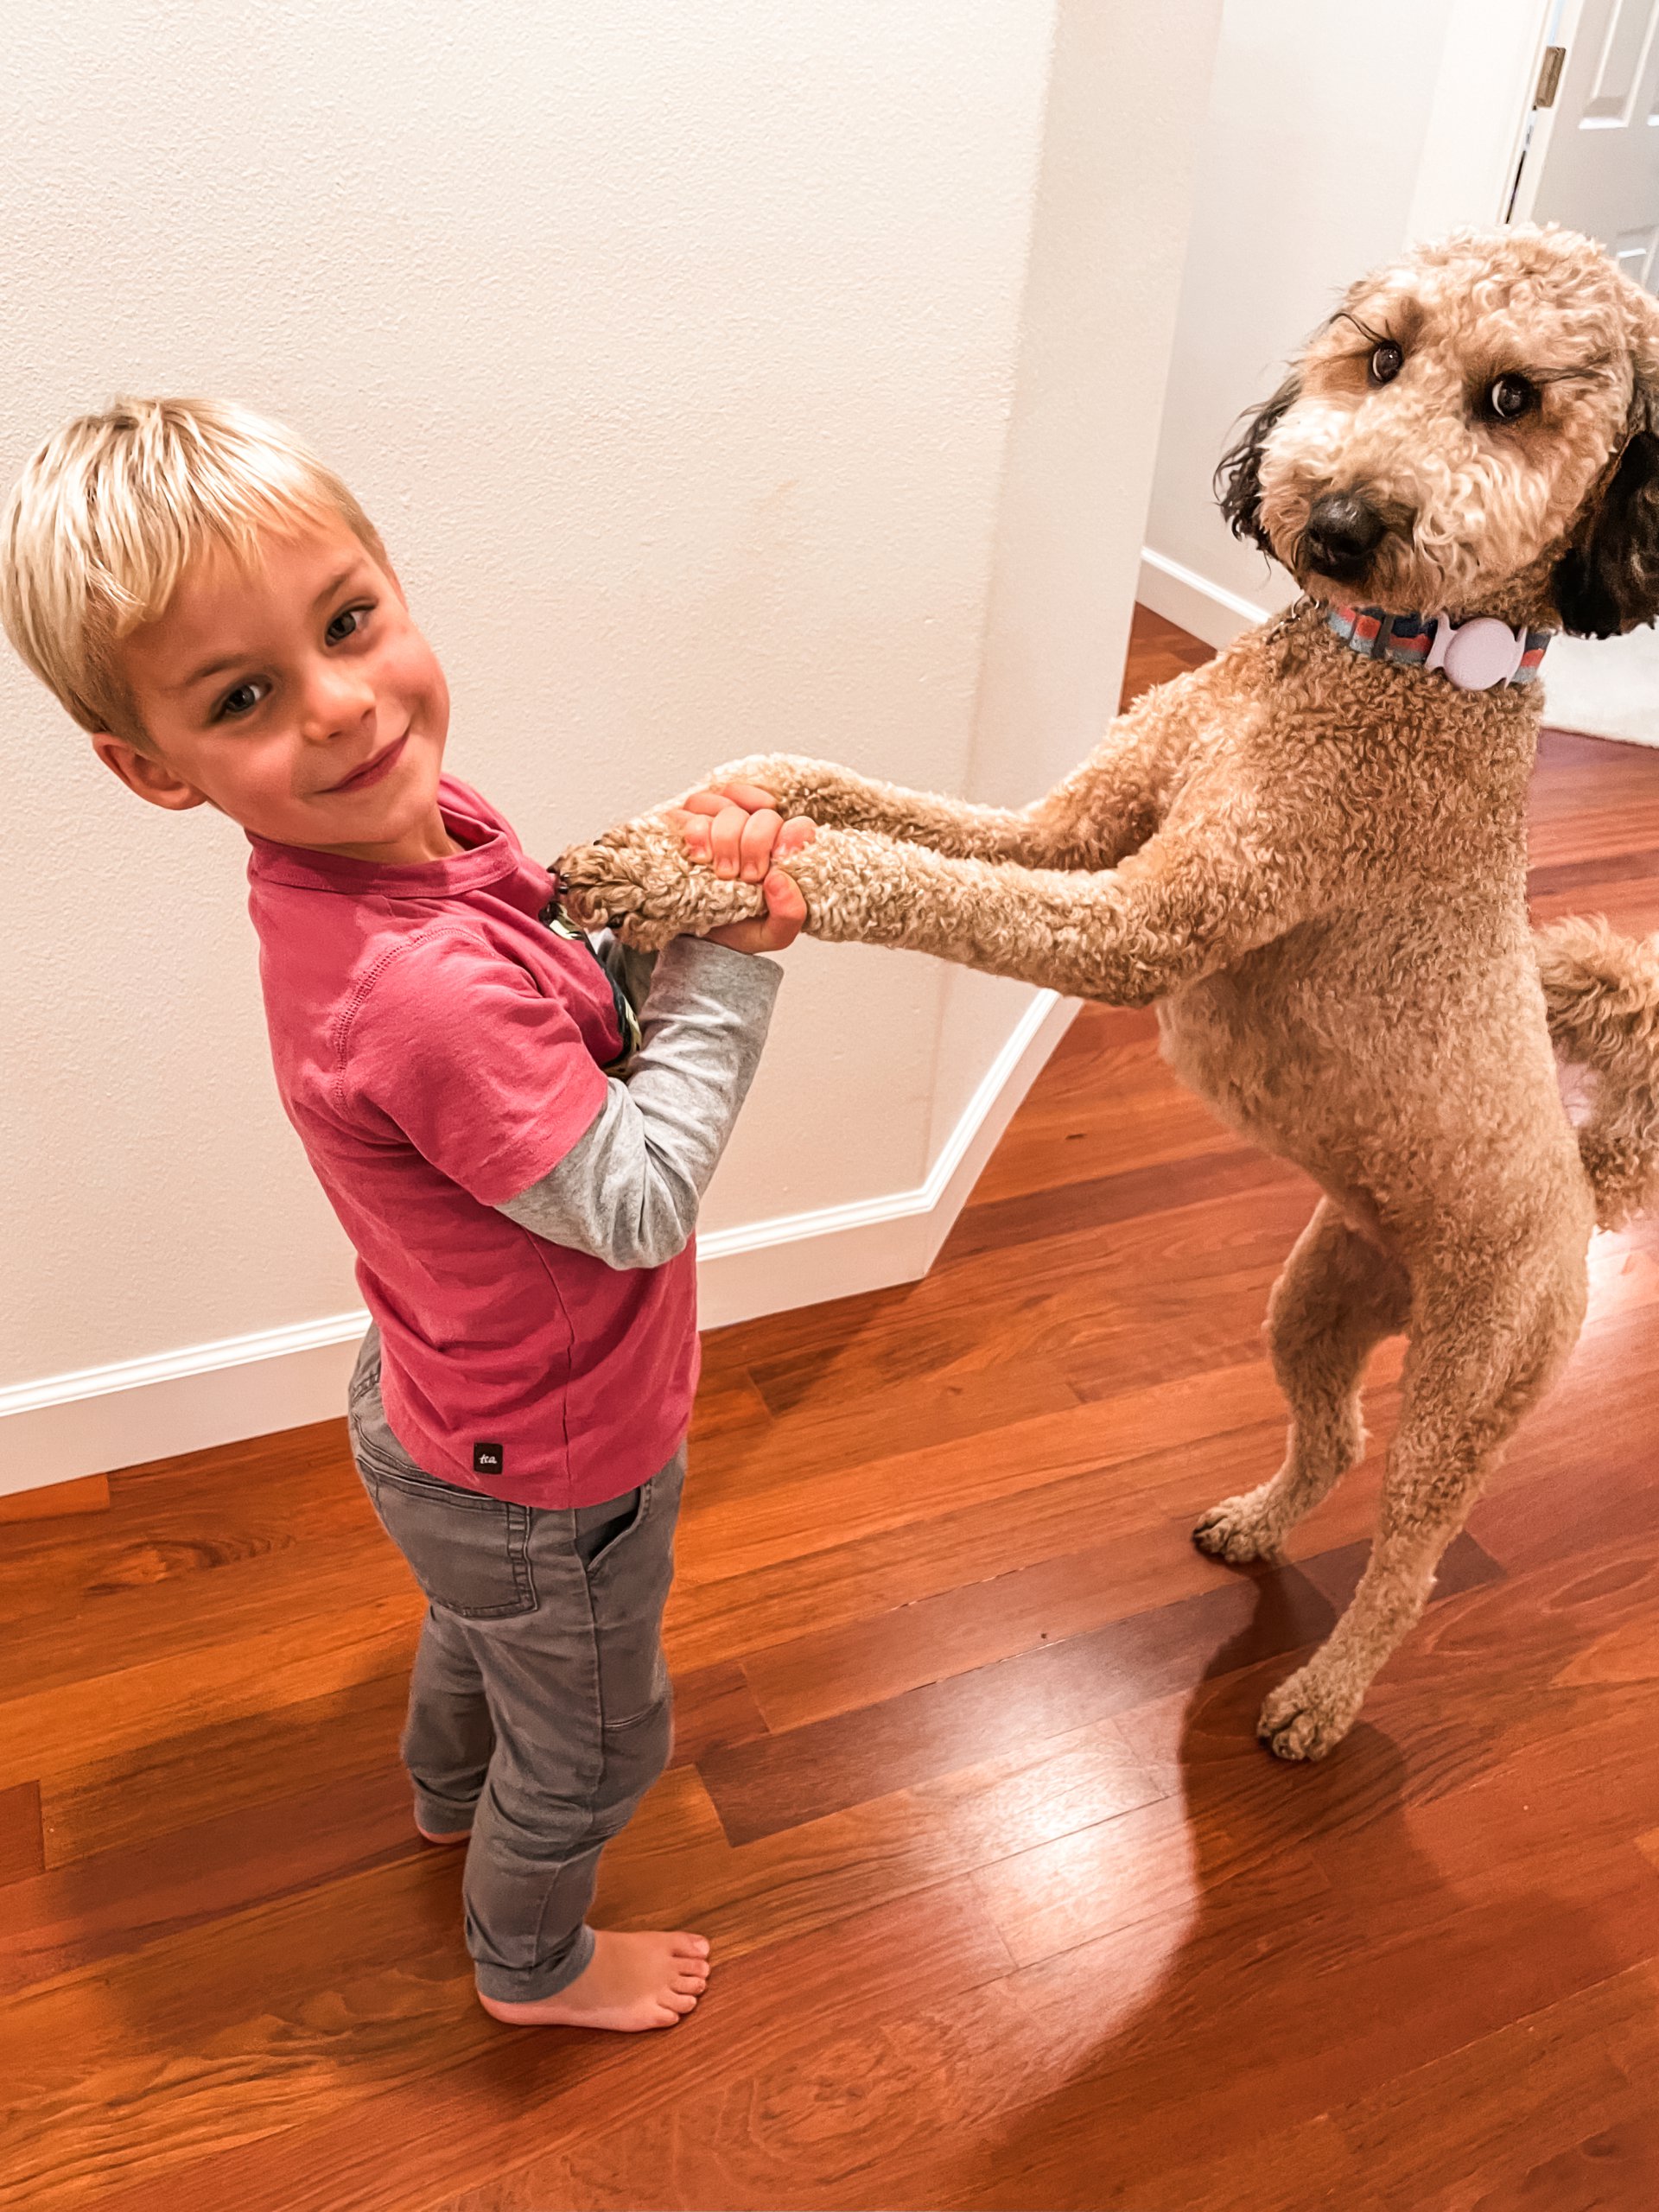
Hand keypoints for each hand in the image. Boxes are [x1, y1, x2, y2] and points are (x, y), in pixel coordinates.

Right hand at [666, 782, 816, 952]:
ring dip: (725, 838)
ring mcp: (720, 825)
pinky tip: (700, 854)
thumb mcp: (772, 934)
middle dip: (754, 844)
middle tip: (746, 876)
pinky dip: (697, 829)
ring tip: (720, 872)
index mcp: (780, 853)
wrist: (698, 939)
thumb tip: (780, 878)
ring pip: (726, 808)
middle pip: (761, 815)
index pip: (797, 826)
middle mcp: (754, 832)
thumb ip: (789, 913)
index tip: (780, 857)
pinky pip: (692, 809)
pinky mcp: (687, 826)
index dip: (791, 834)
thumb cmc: (740, 928)